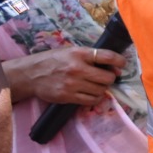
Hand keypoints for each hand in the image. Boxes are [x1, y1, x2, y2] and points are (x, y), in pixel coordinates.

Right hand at [10, 46, 124, 106]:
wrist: (30, 74)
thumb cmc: (53, 61)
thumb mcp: (71, 52)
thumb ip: (92, 57)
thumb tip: (116, 69)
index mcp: (79, 53)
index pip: (107, 56)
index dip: (120, 61)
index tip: (122, 65)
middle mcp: (76, 68)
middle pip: (107, 77)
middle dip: (110, 78)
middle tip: (105, 77)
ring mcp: (72, 84)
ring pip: (101, 90)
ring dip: (102, 88)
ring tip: (95, 85)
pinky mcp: (68, 97)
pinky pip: (91, 100)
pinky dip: (95, 98)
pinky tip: (90, 93)